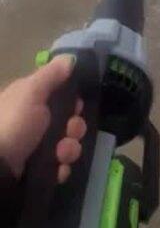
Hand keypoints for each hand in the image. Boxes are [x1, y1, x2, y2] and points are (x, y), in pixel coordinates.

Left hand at [0, 56, 86, 182]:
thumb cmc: (14, 123)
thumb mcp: (31, 92)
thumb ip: (51, 75)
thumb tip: (69, 58)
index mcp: (30, 100)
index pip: (60, 97)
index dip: (73, 102)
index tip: (77, 106)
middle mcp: (33, 122)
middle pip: (69, 122)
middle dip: (75, 128)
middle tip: (69, 132)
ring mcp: (35, 147)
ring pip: (67, 145)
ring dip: (69, 150)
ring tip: (60, 155)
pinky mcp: (36, 169)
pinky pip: (59, 166)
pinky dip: (60, 168)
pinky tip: (56, 169)